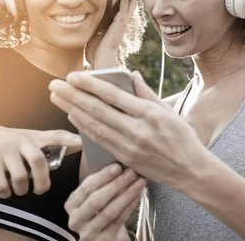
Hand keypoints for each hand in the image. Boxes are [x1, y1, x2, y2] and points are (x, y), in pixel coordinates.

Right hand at [0, 125, 81, 197]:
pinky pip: (2, 183)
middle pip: (38, 161)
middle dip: (42, 181)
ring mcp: (5, 150)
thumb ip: (46, 144)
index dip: (71, 140)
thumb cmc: (8, 142)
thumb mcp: (27, 138)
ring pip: (20, 176)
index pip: (56, 136)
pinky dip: (6, 192)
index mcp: (34, 136)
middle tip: (41, 190)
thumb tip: (73, 149)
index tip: (85, 145)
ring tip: (20, 191)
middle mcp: (21, 141)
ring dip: (22, 189)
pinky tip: (6, 191)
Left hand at [49, 71, 207, 188]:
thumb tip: (131, 74)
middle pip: (98, 110)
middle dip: (73, 96)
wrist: (190, 171)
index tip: (73, 76)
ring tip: (57, 97)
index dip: (90, 85)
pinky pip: (99, 140)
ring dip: (72, 110)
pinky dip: (84, 127)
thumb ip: (147, 93)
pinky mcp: (125, 158)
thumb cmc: (182, 137)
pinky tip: (72, 116)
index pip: (113, 96)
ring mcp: (129, 146)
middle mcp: (137, 130)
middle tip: (54, 85)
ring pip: (94, 125)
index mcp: (150, 114)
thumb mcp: (169, 111)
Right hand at [65, 163, 145, 240]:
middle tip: (130, 172)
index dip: (102, 176)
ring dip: (126, 194)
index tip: (117, 166)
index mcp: (71, 205)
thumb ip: (100, 184)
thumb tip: (118, 164)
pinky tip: (137, 195)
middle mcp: (76, 220)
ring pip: (109, 211)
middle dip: (115, 184)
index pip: (85, 188)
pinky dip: (129, 206)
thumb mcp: (93, 198)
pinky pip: (118, 220)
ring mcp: (88, 233)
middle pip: (96, 200)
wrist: (102, 237)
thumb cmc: (98, 212)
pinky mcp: (103, 240)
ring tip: (139, 182)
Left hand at [86, 0, 137, 68]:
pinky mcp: (121, 20)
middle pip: (128, 3)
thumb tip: (80, 21)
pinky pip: (124, 3)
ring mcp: (123, 21)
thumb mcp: (93, 35)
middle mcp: (122, 22)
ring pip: (128, 1)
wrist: (102, 58)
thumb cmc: (96, 52)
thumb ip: (92, 27)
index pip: (120, 8)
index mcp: (115, 25)